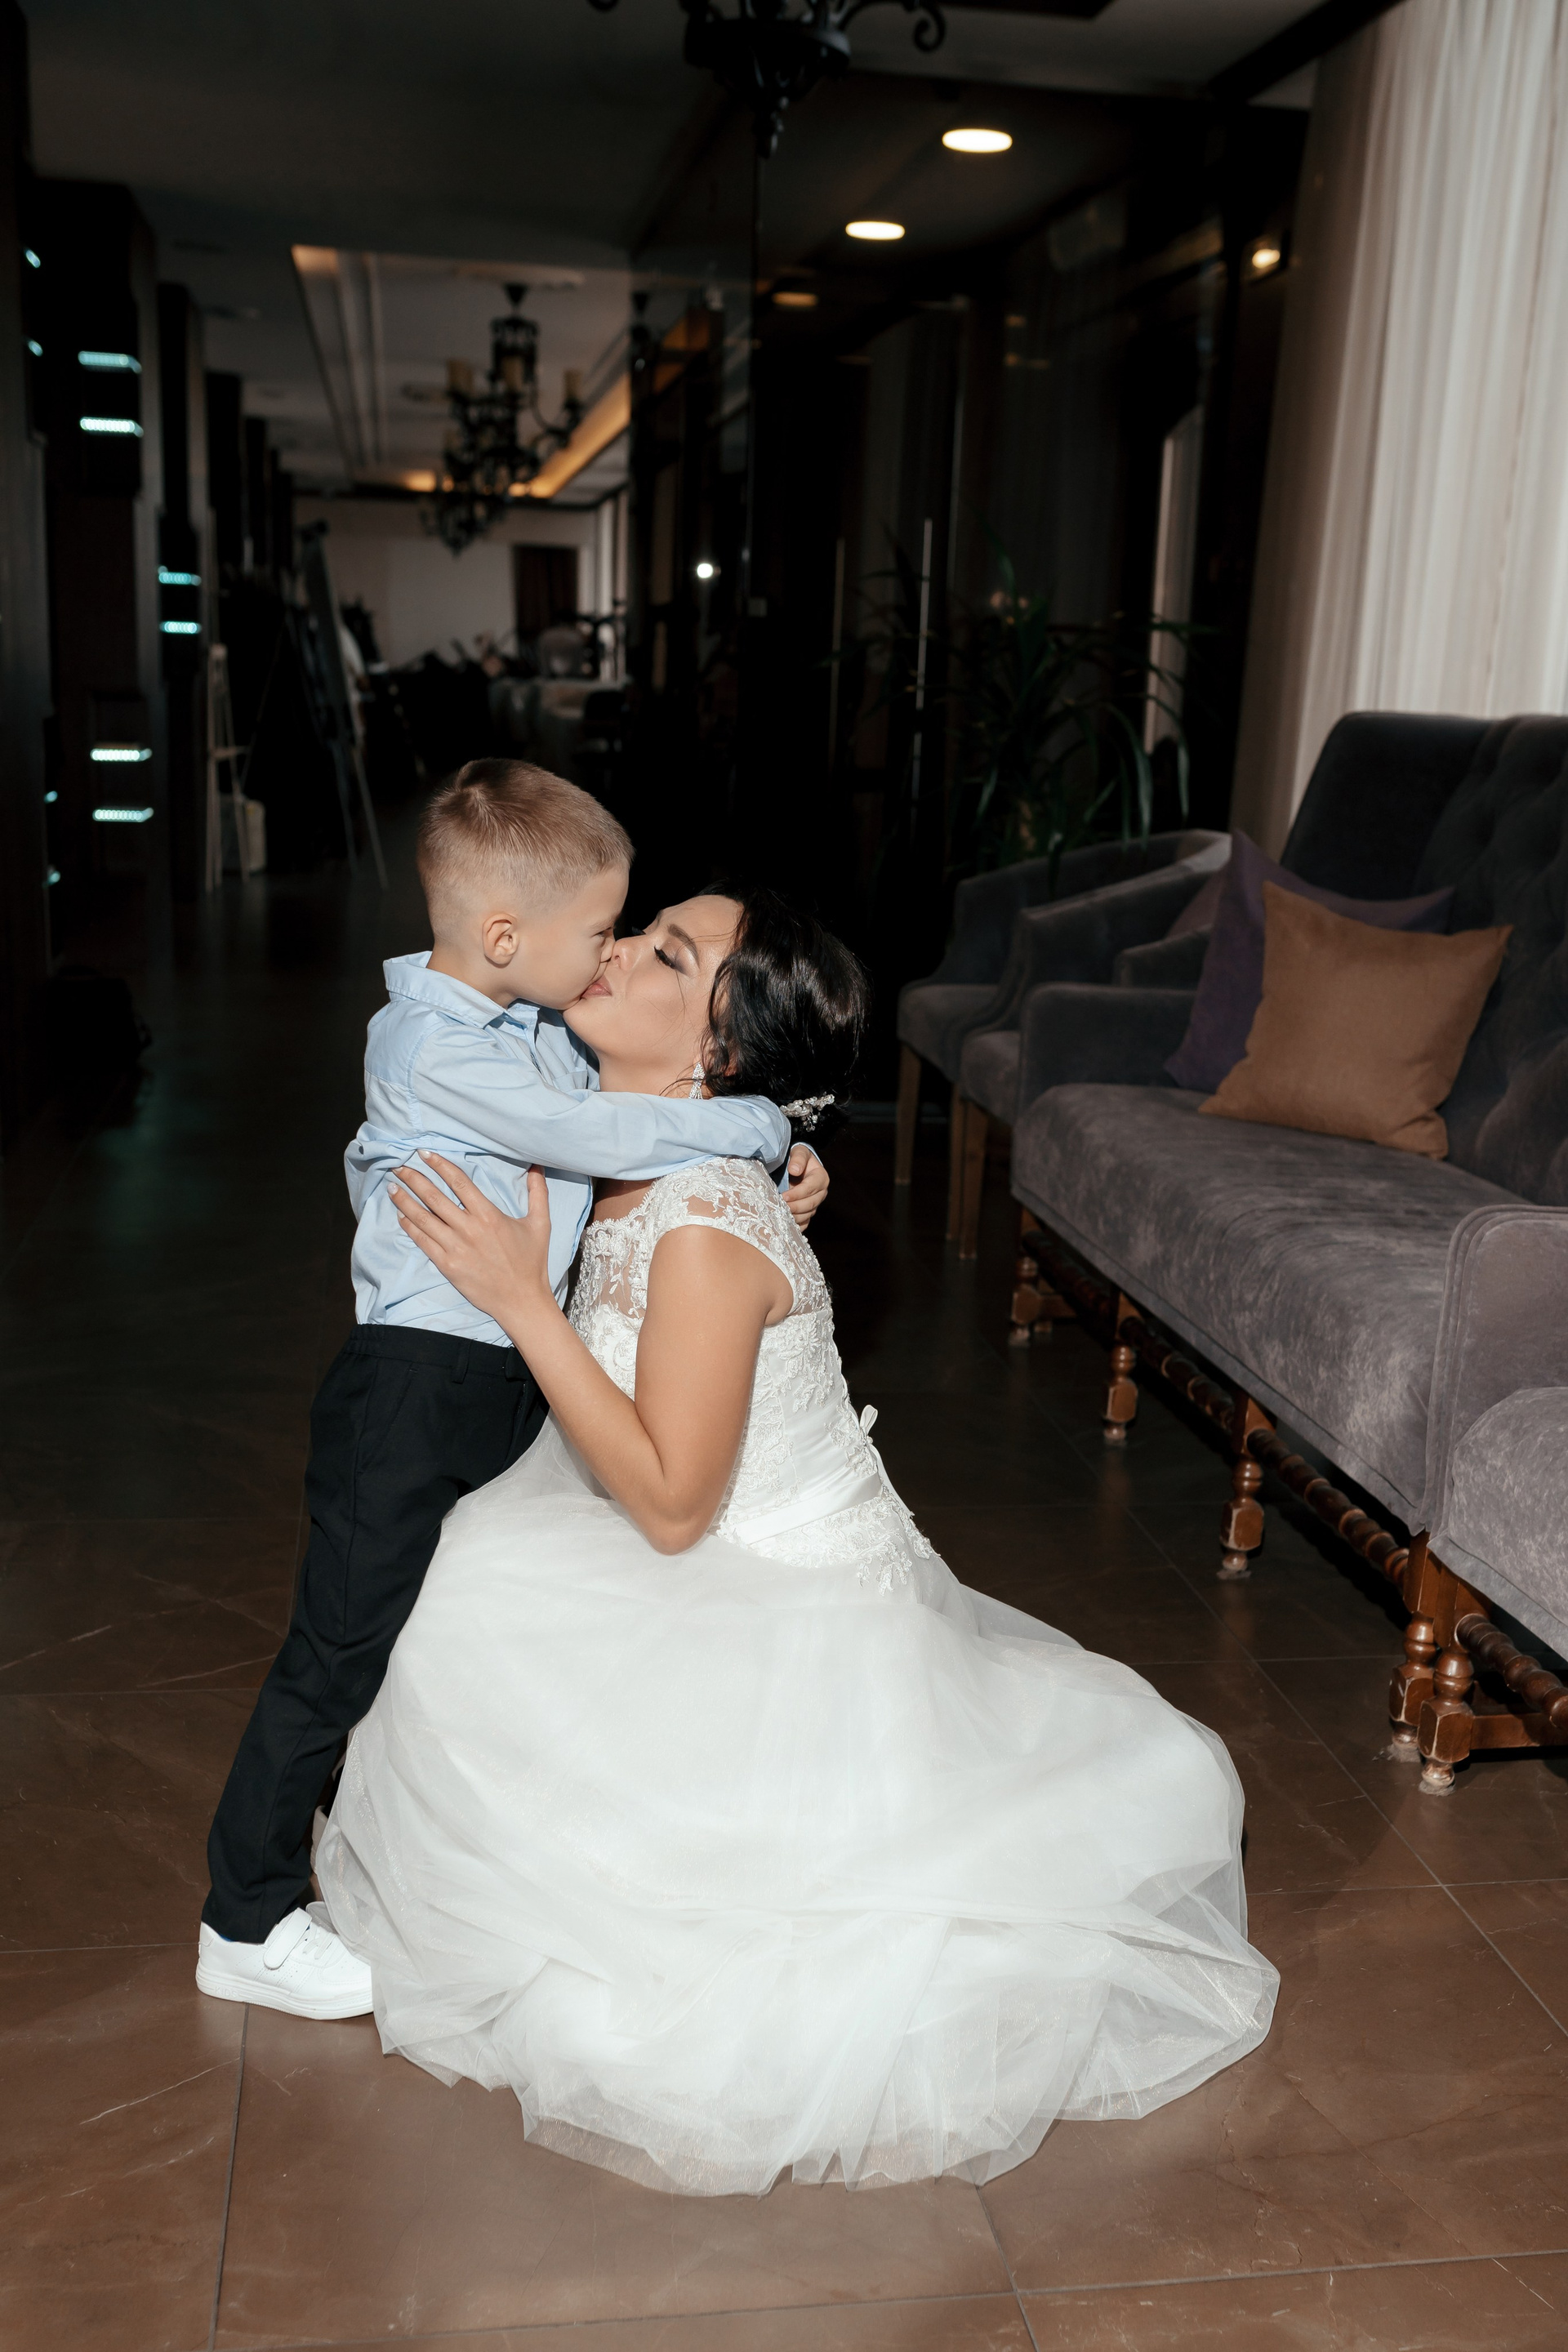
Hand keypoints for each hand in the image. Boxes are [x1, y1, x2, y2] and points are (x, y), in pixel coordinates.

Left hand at [389, 1153, 553, 1325]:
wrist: (521, 1300)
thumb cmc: (531, 1262)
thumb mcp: (541, 1224)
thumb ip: (538, 1192)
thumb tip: (536, 1166)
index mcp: (488, 1215)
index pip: (458, 1182)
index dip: (439, 1165)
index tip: (424, 1154)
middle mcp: (468, 1228)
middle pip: (434, 1197)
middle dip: (413, 1179)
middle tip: (398, 1166)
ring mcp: (455, 1248)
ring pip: (423, 1218)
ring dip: (405, 1201)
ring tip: (392, 1187)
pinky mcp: (447, 1265)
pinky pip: (423, 1242)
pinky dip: (410, 1227)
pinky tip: (401, 1216)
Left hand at [785, 1145, 827, 1228]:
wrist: (796, 1166)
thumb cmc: (797, 1158)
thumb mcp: (799, 1152)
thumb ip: (798, 1158)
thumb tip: (795, 1170)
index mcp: (820, 1178)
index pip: (810, 1188)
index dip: (797, 1194)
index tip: (784, 1196)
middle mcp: (821, 1193)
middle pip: (810, 1204)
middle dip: (794, 1207)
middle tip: (779, 1208)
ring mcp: (815, 1204)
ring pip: (807, 1215)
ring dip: (794, 1217)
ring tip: (779, 1216)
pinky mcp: (808, 1212)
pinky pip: (804, 1223)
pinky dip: (796, 1226)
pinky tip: (785, 1225)